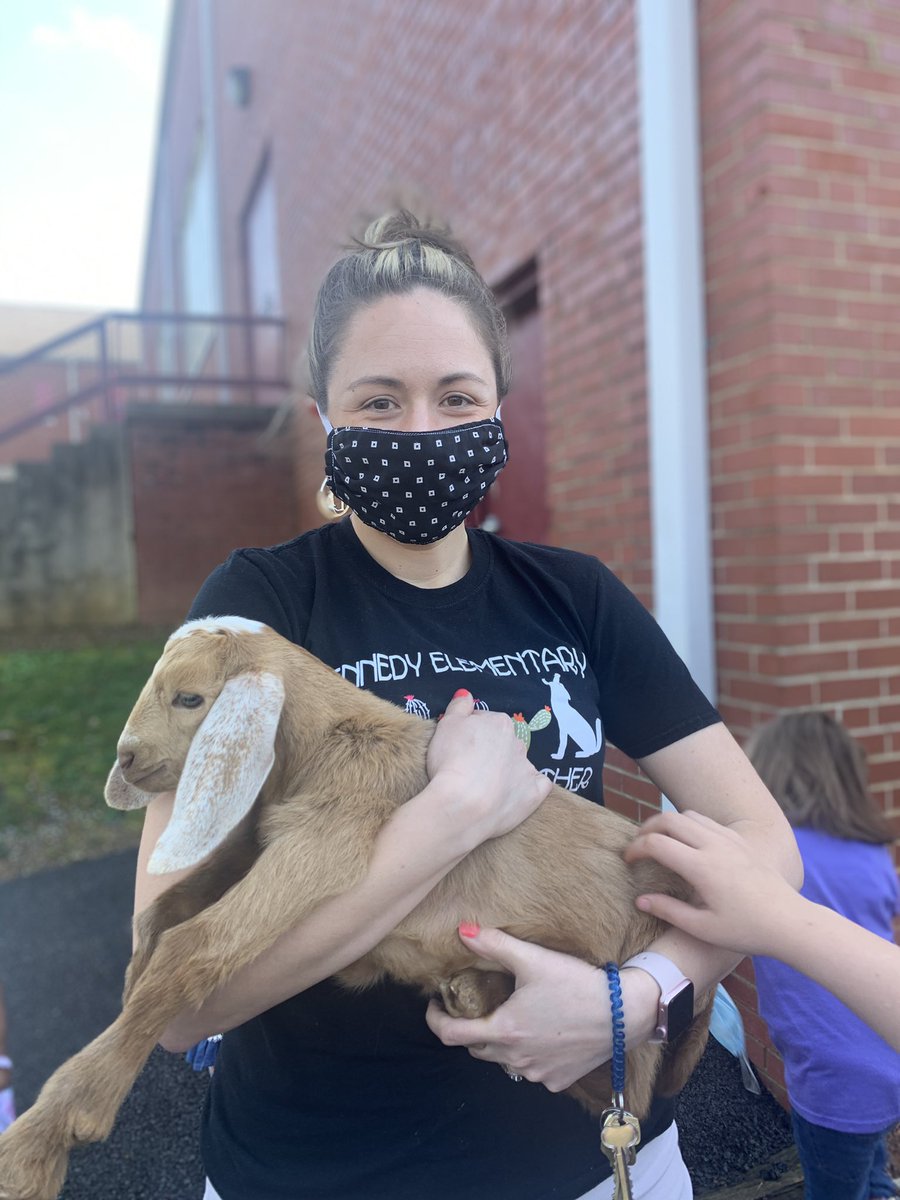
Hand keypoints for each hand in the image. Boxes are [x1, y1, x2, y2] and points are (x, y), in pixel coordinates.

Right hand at [425, 692, 551, 846]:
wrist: (462, 806)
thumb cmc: (450, 761)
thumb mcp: (446, 725)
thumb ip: (458, 707)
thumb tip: (466, 695)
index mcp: (499, 723)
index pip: (483, 721)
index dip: (469, 734)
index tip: (457, 747)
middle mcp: (518, 742)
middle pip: (502, 742)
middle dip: (490, 750)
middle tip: (468, 767)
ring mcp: (528, 769)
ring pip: (519, 763)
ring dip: (507, 769)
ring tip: (486, 786)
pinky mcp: (534, 794)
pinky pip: (538, 786)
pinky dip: (529, 788)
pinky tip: (516, 794)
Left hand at [425, 926, 657, 1090]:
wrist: (623, 1013)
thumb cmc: (576, 984)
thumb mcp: (533, 959)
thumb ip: (494, 945)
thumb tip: (462, 930)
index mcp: (503, 1031)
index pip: (450, 1035)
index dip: (435, 1019)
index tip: (436, 1003)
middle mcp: (516, 1059)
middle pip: (476, 1048)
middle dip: (469, 1027)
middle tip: (477, 1003)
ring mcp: (537, 1074)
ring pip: (503, 1061)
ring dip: (499, 1041)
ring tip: (510, 1015)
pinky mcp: (557, 1081)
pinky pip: (531, 1069)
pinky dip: (527, 1053)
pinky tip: (541, 1031)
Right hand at [624, 809, 801, 956]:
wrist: (790, 922)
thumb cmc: (747, 930)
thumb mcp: (703, 928)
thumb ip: (668, 911)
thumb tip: (640, 900)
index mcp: (702, 867)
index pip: (656, 844)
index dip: (635, 849)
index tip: (627, 860)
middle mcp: (714, 846)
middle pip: (669, 820)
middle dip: (647, 828)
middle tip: (637, 844)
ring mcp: (729, 840)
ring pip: (689, 816)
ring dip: (668, 823)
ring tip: (660, 841)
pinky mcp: (741, 842)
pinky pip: (708, 822)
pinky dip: (689, 825)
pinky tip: (689, 844)